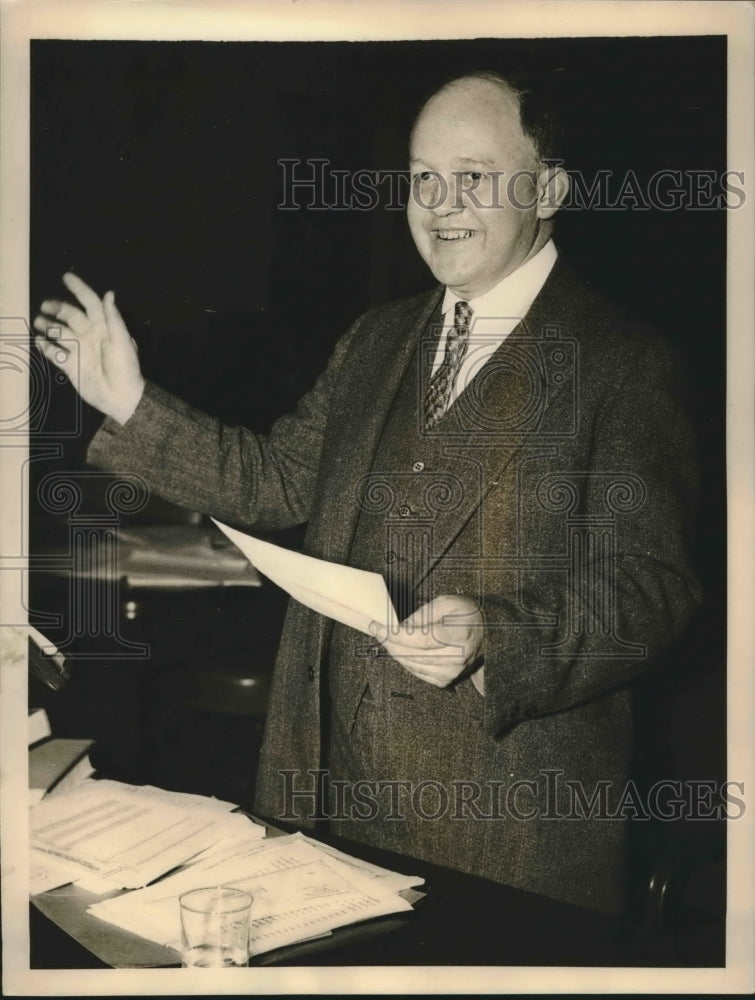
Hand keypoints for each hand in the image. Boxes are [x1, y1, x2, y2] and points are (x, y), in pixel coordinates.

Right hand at [34, 272, 144, 423]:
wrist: (122, 397)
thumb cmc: (126, 368)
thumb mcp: (122, 341)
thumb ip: (113, 318)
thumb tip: (109, 293)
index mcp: (104, 327)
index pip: (90, 303)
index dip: (80, 290)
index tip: (66, 278)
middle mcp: (90, 335)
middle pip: (71, 316)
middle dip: (58, 308)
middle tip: (45, 305)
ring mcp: (80, 350)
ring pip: (60, 332)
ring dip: (48, 325)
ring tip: (38, 321)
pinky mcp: (71, 365)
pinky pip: (54, 352)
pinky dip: (45, 346)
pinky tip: (38, 341)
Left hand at [370, 594, 483, 688]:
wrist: (487, 635)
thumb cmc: (467, 615)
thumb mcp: (447, 603)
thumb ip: (423, 613)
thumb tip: (401, 626)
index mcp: (459, 635)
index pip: (420, 638)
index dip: (395, 634)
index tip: (377, 626)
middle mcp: (456, 658)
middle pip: (412, 654)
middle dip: (389, 642)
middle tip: (376, 630)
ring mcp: (451, 673)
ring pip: (411, 665)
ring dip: (394, 651)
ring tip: (386, 638)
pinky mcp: (446, 681)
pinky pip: (416, 672)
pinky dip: (405, 661)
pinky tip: (401, 649)